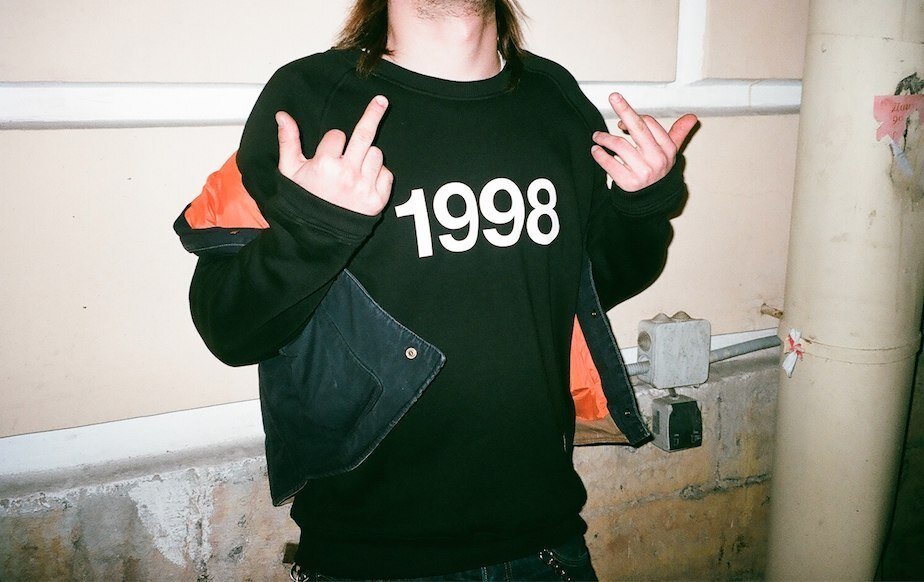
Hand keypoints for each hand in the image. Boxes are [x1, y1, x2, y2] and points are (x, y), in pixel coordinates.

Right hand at [275, 95, 392, 215]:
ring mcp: (364, 187)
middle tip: (382, 100)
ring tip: (354, 171)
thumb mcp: (289, 171)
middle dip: (373, 113)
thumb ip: (288, 141)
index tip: (328, 154)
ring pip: (376, 154)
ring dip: (367, 156)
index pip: (337, 135)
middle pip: (364, 135)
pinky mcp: (377, 200)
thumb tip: (282, 115)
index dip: (332, 143)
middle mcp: (347, 174)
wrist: (316, 234)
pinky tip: (365, 182)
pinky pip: (387, 173)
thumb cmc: (302, 200)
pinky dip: (379, 174)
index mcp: (325, 164)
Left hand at [591, 92, 697, 191]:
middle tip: (613, 97)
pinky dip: (599, 155)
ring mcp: (642, 171)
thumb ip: (678, 134)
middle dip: (624, 110)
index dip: (634, 117)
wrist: (652, 200)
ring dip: (604, 138)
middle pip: (637, 128)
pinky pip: (609, 163)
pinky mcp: (628, 183)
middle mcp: (657, 159)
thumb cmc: (658, 170)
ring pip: (619, 145)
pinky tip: (595, 150)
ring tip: (597, 137)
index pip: (648, 123)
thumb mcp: (671, 153)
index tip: (621, 120)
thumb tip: (692, 117)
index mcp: (667, 149)